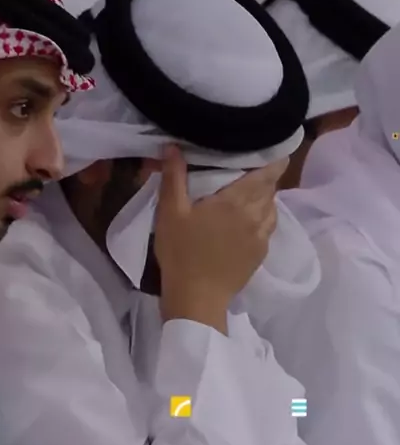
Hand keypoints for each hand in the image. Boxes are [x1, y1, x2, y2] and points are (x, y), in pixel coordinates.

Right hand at [154, 145, 287, 331]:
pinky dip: (263, 217)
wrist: (197, 299)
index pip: (269, 174)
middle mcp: (256, 216)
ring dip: (264, 198)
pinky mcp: (260, 255)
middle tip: (249, 168)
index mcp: (237, 201)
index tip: (270, 150)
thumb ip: (174, 177)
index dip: (275, 160)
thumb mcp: (170, 212)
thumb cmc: (181, 253)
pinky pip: (268, 227)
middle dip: (265, 177)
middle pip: (271, 189)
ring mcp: (261, 237)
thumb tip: (173, 146)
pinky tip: (247, 220)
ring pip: (271, 208)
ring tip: (248, 193)